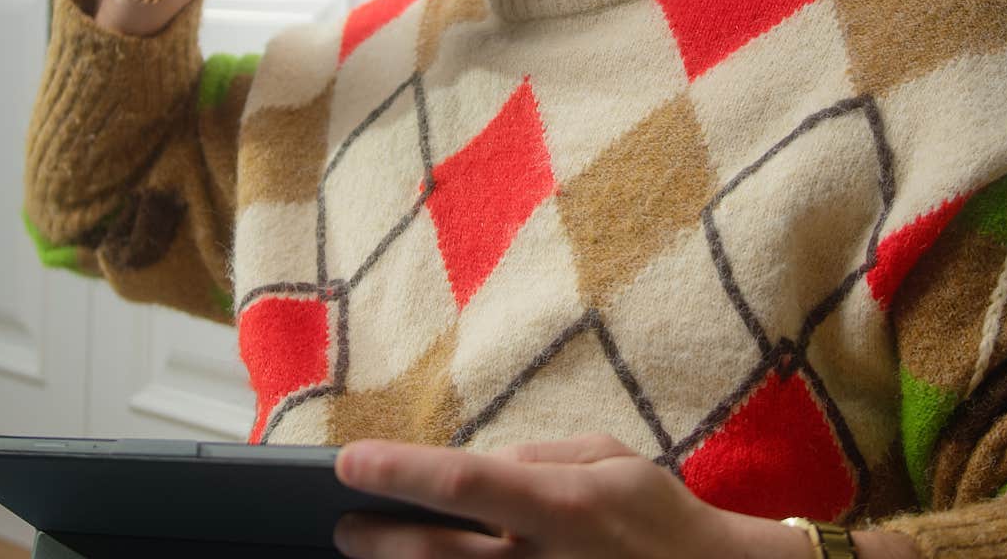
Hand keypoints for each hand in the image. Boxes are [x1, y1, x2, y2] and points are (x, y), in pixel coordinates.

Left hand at [332, 433, 917, 557]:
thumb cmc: (662, 519)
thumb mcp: (612, 460)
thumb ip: (539, 457)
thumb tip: (474, 468)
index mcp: (566, 505)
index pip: (464, 481)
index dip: (399, 472)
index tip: (348, 463)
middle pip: (440, 555)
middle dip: (382, 539)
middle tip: (344, 528)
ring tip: (367, 557)